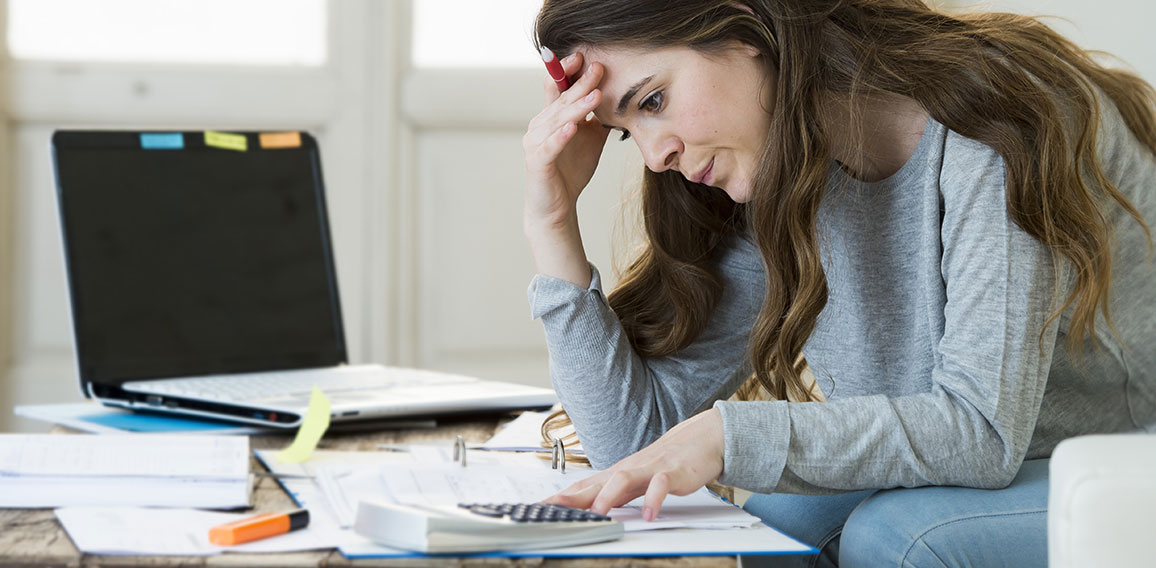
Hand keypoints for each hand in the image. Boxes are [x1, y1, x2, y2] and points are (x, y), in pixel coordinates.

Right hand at [522, 52, 610, 229]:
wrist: (557, 206)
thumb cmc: (571, 170)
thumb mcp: (591, 138)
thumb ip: (598, 117)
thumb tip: (620, 97)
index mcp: (551, 117)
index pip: (557, 87)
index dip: (568, 71)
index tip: (587, 57)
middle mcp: (539, 126)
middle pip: (560, 100)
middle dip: (579, 83)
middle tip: (598, 68)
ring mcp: (535, 143)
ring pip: (556, 120)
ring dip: (575, 107)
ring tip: (595, 96)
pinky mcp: (537, 162)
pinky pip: (549, 146)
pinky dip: (560, 136)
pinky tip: (573, 127)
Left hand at [545, 409, 725, 520]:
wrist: (701, 438)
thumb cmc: (667, 462)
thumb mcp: (637, 481)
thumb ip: (616, 495)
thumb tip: (592, 510)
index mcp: (618, 473)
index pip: (584, 486)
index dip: (561, 497)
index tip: (539, 507)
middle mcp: (630, 469)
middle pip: (595, 482)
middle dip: (572, 496)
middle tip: (552, 508)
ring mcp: (650, 469)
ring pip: (623, 479)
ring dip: (608, 496)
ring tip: (598, 514)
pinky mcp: (672, 473)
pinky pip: (661, 485)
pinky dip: (653, 500)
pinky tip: (648, 515)